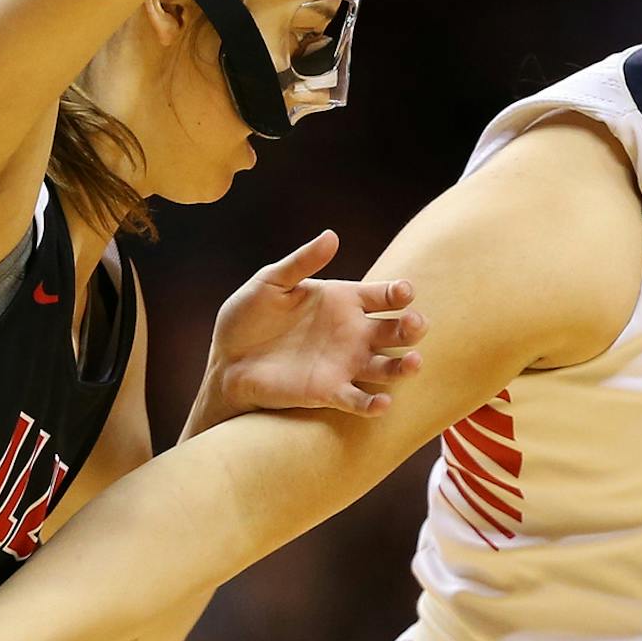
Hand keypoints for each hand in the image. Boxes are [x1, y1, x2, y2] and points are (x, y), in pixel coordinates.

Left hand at [201, 228, 426, 422]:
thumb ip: (301, 262)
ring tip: (415, 362)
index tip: (403, 292)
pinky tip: (382, 403)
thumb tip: (331, 236)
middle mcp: (352, 332)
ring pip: (387, 367)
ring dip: (405, 367)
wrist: (226, 360)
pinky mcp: (328, 392)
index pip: (383, 295)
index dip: (398, 293)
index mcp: (343, 300)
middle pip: (395, 330)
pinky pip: (358, 400)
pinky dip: (373, 404)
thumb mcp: (270, 283)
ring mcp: (344, 364)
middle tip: (415, 323)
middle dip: (411, 327)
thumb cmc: (247, 317)